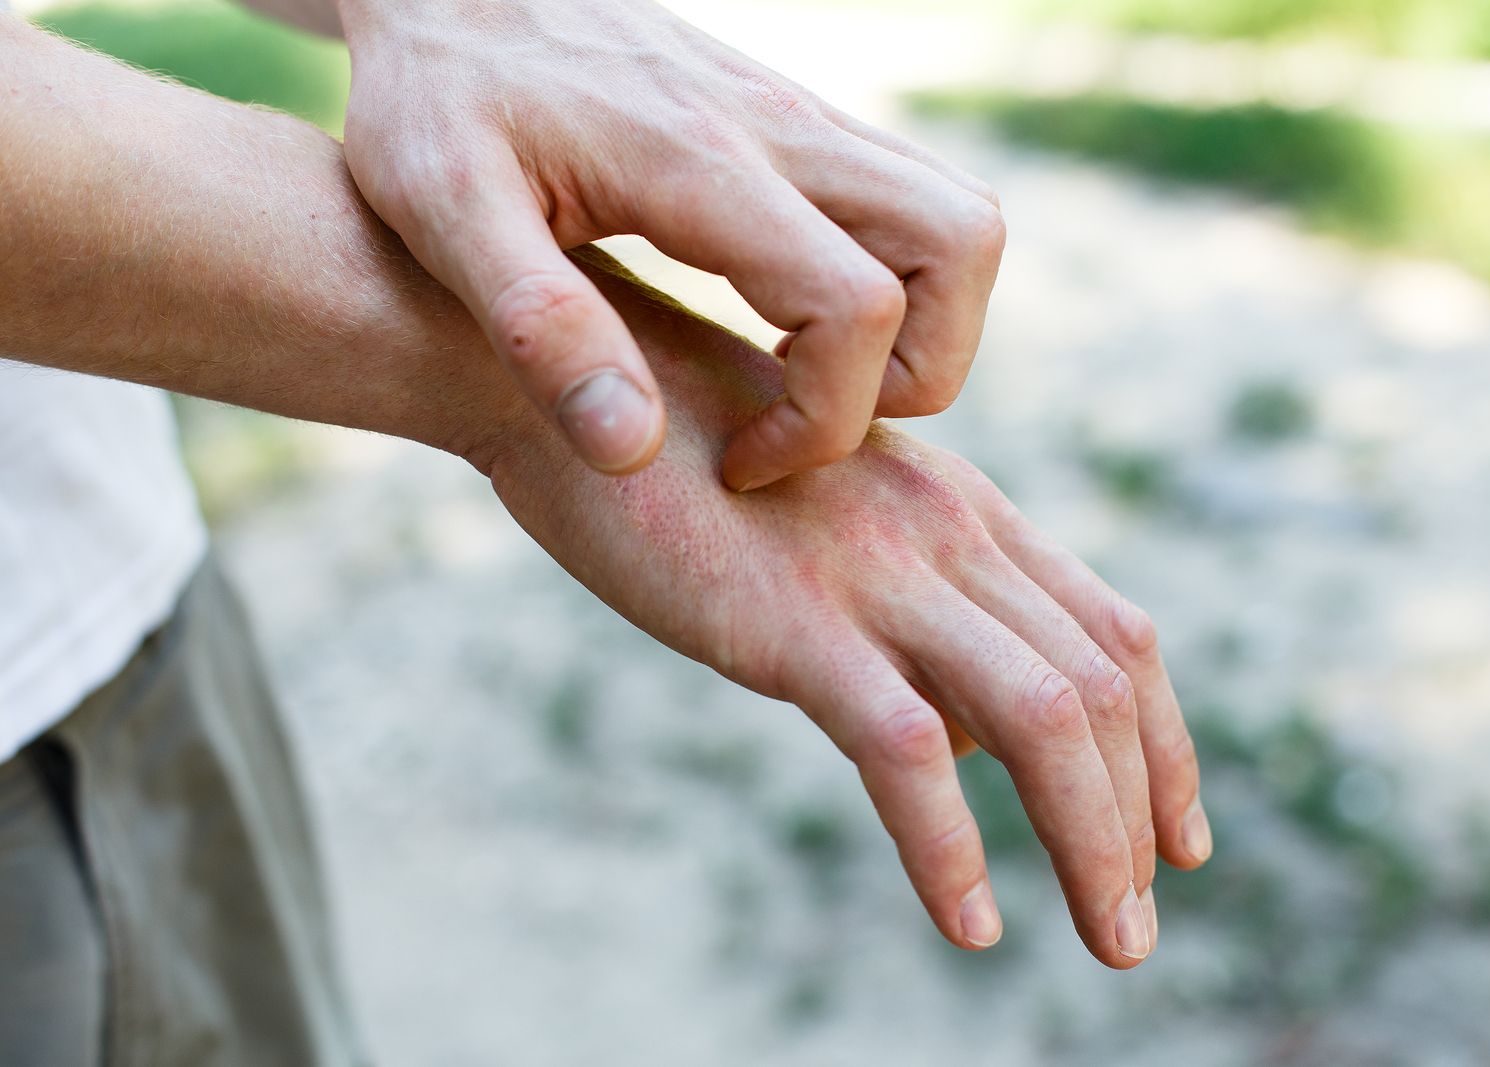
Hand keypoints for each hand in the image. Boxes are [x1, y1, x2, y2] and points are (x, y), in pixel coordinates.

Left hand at [335, 0, 1005, 488]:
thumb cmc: (438, 98)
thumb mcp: (445, 213)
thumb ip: (541, 329)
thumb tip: (633, 450)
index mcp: (703, 165)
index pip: (857, 305)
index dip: (823, 420)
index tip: (738, 460)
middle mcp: (783, 129)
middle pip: (963, 246)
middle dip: (923, 368)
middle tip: (811, 418)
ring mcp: (803, 120)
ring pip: (958, 224)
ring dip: (925, 327)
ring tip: (806, 381)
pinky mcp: (798, 127)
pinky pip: (912, 208)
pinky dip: (896, 287)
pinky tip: (786, 326)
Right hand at [476, 251, 1209, 964]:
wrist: (562, 380)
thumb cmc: (685, 455)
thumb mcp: (832, 521)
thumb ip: (911, 609)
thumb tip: (960, 734)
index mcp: (962, 510)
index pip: (1111, 630)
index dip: (1168, 743)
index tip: (1180, 835)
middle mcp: (946, 535)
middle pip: (1103, 684)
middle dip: (1145, 815)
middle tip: (1137, 925)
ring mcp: (877, 575)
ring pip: (1044, 718)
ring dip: (1095, 844)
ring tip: (1112, 943)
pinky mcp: (794, 622)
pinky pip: (908, 751)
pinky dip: (951, 849)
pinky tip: (968, 924)